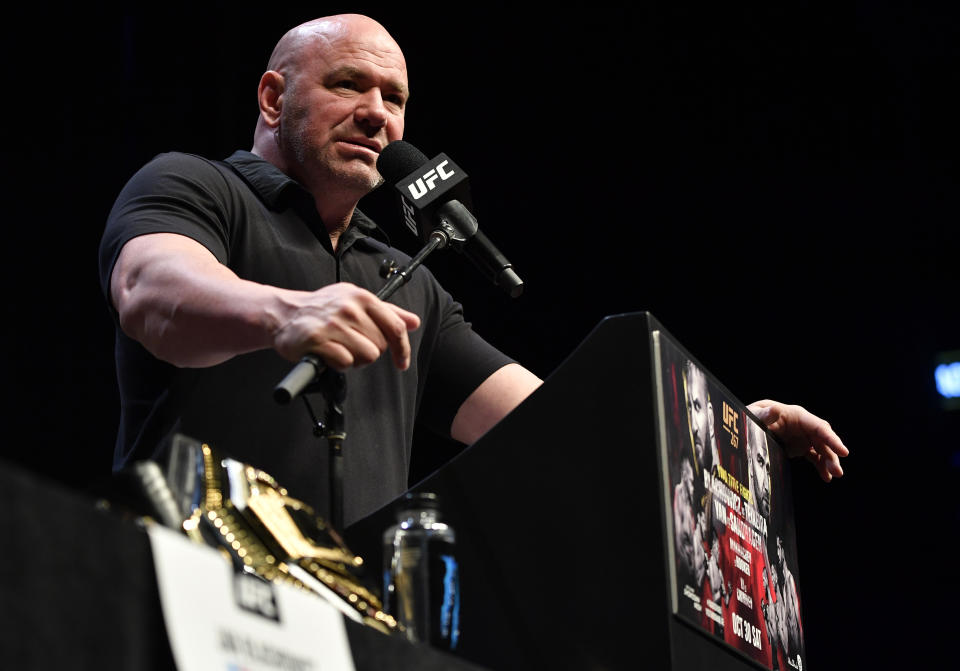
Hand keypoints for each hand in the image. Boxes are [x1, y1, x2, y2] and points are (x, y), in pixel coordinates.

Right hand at [273, 282, 419, 369]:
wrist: (284, 313)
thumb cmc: (322, 310)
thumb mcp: (356, 302)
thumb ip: (387, 312)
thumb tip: (413, 321)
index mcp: (362, 297)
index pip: (395, 326)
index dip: (402, 349)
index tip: (401, 362)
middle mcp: (349, 308)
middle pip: (380, 346)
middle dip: (368, 351)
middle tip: (351, 346)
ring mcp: (333, 323)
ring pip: (366, 356)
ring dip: (355, 360)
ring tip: (340, 350)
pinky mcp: (317, 339)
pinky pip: (345, 362)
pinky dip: (339, 364)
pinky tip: (329, 354)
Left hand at [748, 400, 847, 481]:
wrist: (745, 423)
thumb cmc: (751, 416)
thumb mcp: (754, 414)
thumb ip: (763, 414)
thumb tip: (774, 410)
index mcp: (796, 415)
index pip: (818, 427)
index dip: (832, 439)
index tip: (844, 452)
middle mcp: (803, 425)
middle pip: (823, 439)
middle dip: (832, 454)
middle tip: (838, 472)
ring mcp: (801, 436)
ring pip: (821, 449)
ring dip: (828, 462)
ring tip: (833, 476)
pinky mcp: (798, 446)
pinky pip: (814, 456)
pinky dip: (820, 466)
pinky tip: (826, 477)